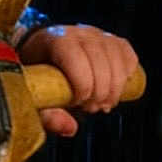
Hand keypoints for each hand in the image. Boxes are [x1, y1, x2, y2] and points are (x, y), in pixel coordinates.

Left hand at [18, 25, 140, 136]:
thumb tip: (70, 128)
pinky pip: (128, 55)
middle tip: (92, 108)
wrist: (43, 53)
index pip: (75, 56)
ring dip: (115, 88)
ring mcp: (97, 34)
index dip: (82, 85)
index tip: (77, 102)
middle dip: (100, 92)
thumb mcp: (34, 95)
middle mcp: (78, 32)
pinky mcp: (112, 40)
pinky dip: (127, 75)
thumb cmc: (38, 75)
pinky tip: (116, 89)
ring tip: (103, 104)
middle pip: (100, 61)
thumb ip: (47, 114)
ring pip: (117, 59)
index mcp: (55, 40)